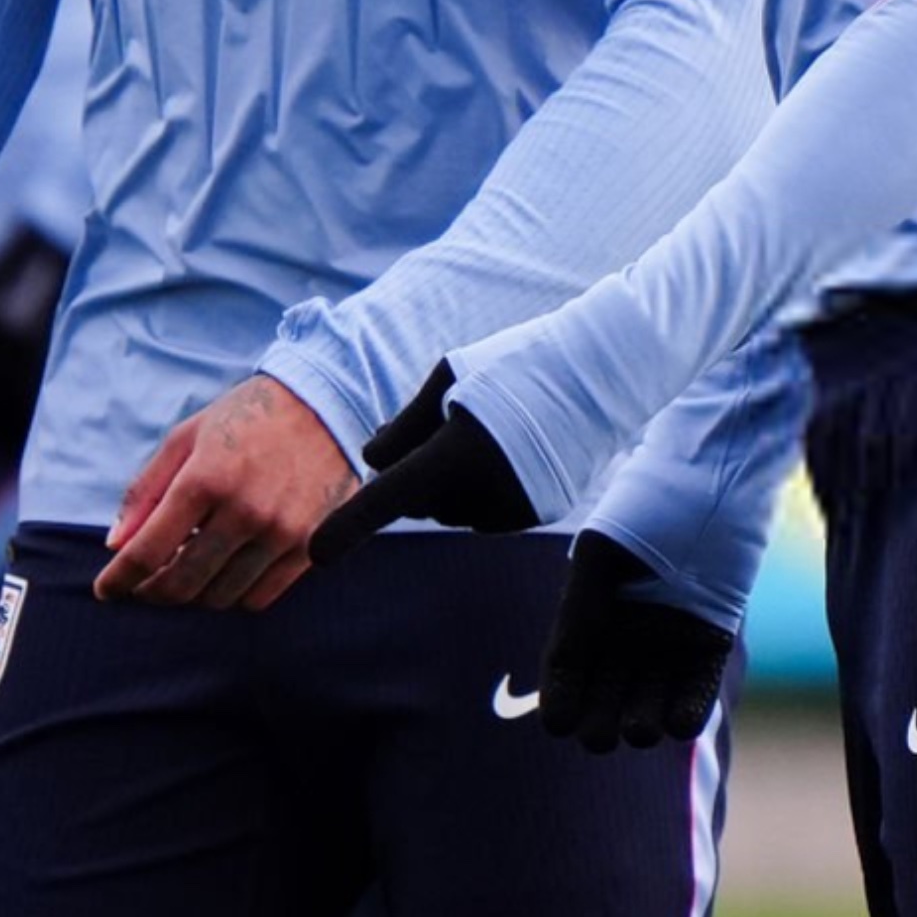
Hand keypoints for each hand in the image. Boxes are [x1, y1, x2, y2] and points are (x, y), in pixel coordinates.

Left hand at [97, 374, 351, 609]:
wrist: (326, 404)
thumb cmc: (247, 418)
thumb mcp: (186, 437)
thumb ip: (146, 490)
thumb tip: (116, 544)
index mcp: (205, 479)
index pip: (147, 552)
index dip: (119, 580)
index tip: (107, 590)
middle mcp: (243, 511)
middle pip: (181, 584)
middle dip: (152, 593)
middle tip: (145, 585)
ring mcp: (280, 533)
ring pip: (220, 597)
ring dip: (194, 594)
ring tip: (189, 569)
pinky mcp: (310, 547)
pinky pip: (260, 598)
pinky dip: (234, 595)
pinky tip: (226, 572)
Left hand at [309, 363, 538, 566]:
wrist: (599, 373)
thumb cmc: (514, 363)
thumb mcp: (448, 377)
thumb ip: (403, 425)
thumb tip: (372, 462)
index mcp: (455, 454)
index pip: (388, 498)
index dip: (349, 527)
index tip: (317, 553)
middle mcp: (483, 493)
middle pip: (416, 498)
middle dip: (414, 470)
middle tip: (446, 420)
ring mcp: (511, 511)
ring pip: (449, 507)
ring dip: (449, 480)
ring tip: (487, 428)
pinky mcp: (532, 516)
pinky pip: (482, 511)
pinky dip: (481, 488)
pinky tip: (508, 448)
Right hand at [538, 531, 735, 752]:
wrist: (714, 484)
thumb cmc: (648, 510)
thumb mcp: (600, 557)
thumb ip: (580, 612)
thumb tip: (563, 669)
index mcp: (590, 613)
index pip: (567, 670)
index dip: (561, 699)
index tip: (558, 723)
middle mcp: (626, 634)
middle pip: (605, 695)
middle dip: (600, 720)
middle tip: (600, 735)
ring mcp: (669, 642)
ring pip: (649, 700)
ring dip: (642, 721)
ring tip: (638, 729)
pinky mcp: (710, 644)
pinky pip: (695, 691)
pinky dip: (687, 711)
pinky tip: (676, 723)